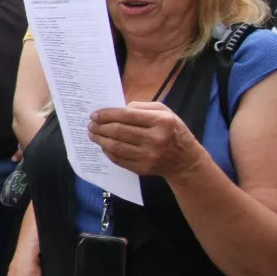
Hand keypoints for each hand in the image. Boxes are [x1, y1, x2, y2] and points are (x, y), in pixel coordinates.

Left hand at [89, 102, 203, 178]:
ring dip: (100, 140)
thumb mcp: (165, 112)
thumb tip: (117, 109)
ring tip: (93, 134)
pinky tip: (104, 145)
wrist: (185, 160)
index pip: (126, 116)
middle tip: (91, 125)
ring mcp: (149, 156)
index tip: (95, 114)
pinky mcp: (143, 168)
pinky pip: (119, 159)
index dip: (107, 115)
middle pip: (119, 131)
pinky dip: (108, 151)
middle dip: (100, 127)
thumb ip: (141, 107)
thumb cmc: (173, 131)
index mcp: (161, 121)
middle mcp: (155, 139)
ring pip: (116, 146)